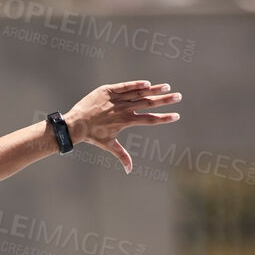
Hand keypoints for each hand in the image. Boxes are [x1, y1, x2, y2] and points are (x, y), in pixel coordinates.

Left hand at [63, 80, 180, 173]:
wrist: (75, 124)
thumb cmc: (92, 136)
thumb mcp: (109, 145)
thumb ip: (122, 155)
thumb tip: (129, 170)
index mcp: (126, 121)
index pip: (150, 119)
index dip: (164, 118)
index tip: (176, 116)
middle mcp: (124, 109)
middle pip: (148, 104)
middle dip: (165, 101)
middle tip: (179, 97)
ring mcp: (117, 99)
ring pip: (139, 93)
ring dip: (154, 90)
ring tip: (167, 87)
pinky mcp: (108, 90)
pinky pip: (125, 86)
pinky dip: (136, 84)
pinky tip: (148, 83)